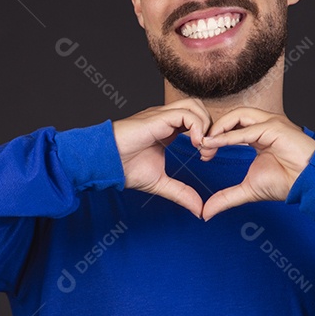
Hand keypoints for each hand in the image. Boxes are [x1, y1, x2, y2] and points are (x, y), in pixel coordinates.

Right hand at [111, 98, 213, 218]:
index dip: (207, 136)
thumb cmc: (124, 168)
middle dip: (210, 127)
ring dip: (205, 125)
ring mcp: (161, 115)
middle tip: (207, 152)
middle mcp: (165, 118)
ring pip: (194, 105)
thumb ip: (181, 193)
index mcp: (166, 129)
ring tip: (202, 147)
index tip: (206, 158)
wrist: (104, 163)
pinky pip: (185, 113)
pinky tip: (195, 144)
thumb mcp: (160, 183)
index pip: (196, 120)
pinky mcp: (156, 118)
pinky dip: (197, 127)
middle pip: (199, 107)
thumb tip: (200, 210)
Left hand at [199, 108, 314, 220]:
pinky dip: (229, 137)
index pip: (231, 125)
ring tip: (206, 144)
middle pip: (232, 116)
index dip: (214, 135)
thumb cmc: (286, 183)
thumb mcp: (248, 190)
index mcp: (259, 133)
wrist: (308, 186)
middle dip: (213, 129)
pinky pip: (247, 130)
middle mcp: (265, 124)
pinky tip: (215, 144)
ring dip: (219, 128)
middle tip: (201, 148)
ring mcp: (271, 123)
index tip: (202, 153)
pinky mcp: (276, 128)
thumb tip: (205, 212)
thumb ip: (226, 197)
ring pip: (238, 115)